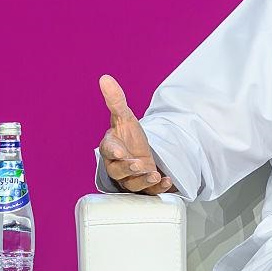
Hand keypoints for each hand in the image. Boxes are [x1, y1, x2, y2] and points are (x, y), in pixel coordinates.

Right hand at [98, 74, 174, 194]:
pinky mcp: (144, 188)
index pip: (108, 150)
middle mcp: (118, 166)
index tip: (121, 152)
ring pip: (132, 184)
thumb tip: (105, 78)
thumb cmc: (129, 137)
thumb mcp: (126, 117)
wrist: (140, 155)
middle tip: (138, 164)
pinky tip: (166, 182)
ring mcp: (130, 179)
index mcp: (111, 148)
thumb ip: (116, 100)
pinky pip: (149, 192)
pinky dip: (158, 188)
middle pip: (117, 171)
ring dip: (143, 180)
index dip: (113, 151)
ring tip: (154, 174)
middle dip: (128, 169)